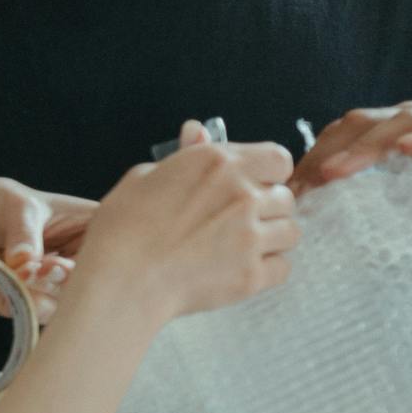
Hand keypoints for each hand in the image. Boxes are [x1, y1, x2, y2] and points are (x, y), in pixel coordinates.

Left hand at [0, 176, 98, 327]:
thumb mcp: (12, 204)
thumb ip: (23, 231)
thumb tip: (26, 263)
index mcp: (90, 227)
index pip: (118, 243)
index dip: (102, 252)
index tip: (71, 251)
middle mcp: (80, 260)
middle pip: (97, 281)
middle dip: (67, 276)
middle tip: (43, 266)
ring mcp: (58, 287)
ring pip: (69, 303)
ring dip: (43, 289)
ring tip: (21, 271)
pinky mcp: (34, 307)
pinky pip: (38, 314)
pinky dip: (21, 300)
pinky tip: (8, 281)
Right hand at [78, 122, 299, 318]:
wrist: (120, 280)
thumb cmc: (123, 227)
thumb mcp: (146, 175)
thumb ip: (184, 155)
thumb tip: (197, 132)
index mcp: (219, 163)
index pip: (279, 160)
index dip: (268, 174)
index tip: (252, 186)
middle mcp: (242, 194)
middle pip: (286, 198)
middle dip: (268, 209)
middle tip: (238, 223)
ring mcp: (251, 236)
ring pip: (291, 232)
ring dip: (272, 239)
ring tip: (242, 248)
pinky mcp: (252, 275)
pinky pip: (283, 268)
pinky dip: (266, 271)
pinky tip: (239, 271)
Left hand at [292, 104, 411, 214]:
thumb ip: (393, 196)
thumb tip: (341, 225)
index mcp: (401, 135)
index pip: (345, 137)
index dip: (313, 159)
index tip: (286, 193)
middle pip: (361, 125)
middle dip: (325, 152)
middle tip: (298, 188)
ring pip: (400, 124)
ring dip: (364, 146)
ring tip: (336, 170)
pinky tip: (410, 149)